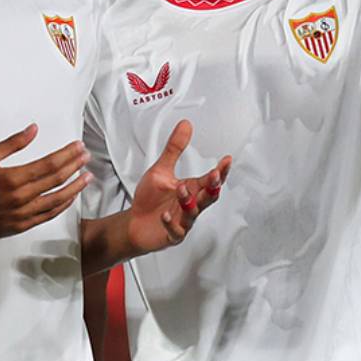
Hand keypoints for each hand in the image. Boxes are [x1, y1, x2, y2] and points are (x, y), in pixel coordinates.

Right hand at [0, 123, 89, 238]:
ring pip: (58, 199)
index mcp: (11, 179)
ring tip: (87, 176)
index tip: (78, 147)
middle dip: (74, 165)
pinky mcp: (22, 225)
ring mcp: (22, 214)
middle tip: (85, 156)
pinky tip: (72, 195)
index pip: (49, 165)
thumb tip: (34, 129)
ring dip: (76, 186)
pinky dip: (64, 204)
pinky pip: (50, 214)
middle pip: (56, 179)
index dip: (67, 155)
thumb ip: (12, 144)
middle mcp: (20, 198)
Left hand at [124, 119, 230, 255]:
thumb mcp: (161, 170)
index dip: (220, 171)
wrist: (134, 223)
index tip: (226, 160)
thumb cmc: (149, 200)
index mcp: (192, 189)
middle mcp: (191, 205)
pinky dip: (171, 223)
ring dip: (188, 202)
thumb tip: (185, 125)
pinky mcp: (171, 235)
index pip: (210, 180)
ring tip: (181, 190)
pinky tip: (166, 215)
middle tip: (213, 176)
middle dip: (212, 187)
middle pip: (208, 197)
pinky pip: (175, 231)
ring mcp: (183, 221)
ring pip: (192, 213)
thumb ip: (174, 149)